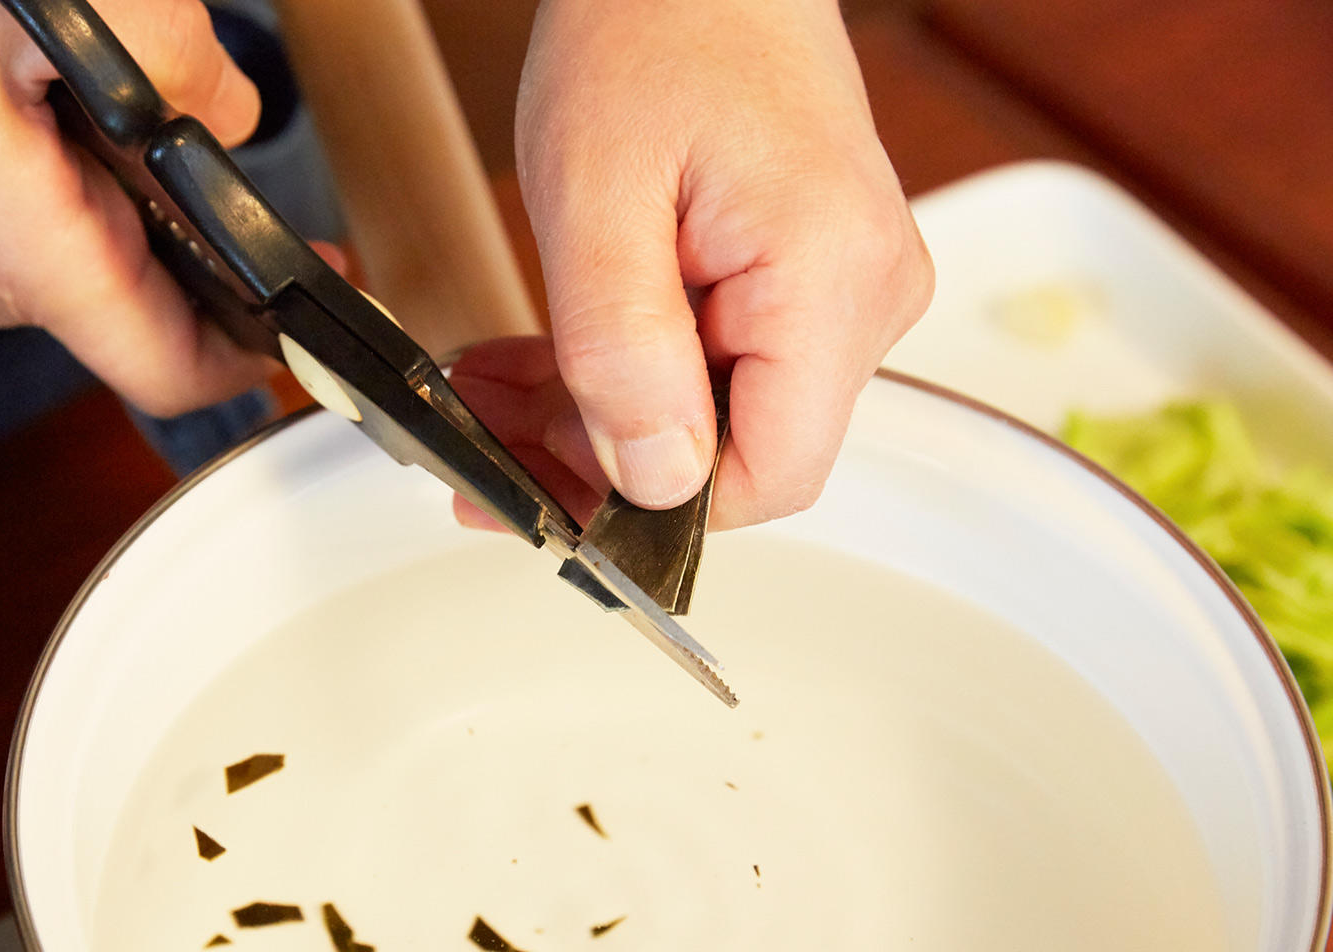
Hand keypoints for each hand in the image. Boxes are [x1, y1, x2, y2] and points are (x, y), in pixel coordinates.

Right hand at [0, 0, 270, 414]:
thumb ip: (167, 56)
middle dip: (240, 274)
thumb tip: (231, 117)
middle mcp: (14, 285)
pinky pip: (76, 227)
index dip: (269, 358)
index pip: (179, 372)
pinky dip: (119, 185)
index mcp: (34, 257)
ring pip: (125, 267)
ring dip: (176, 215)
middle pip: (166, 320)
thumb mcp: (29, 9)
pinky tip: (111, 118)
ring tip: (191, 137)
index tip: (329, 321)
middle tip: (302, 227)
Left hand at [515, 0, 932, 525]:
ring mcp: (841, 288)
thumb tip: (651, 481)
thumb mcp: (595, 197)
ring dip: (599, 418)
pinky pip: (718, 365)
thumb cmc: (652, 27)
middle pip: (738, 452)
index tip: (548, 493)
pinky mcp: (806, 277)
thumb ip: (621, 353)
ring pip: (717, 416)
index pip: (771, 477)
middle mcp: (862, 296)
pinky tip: (547, 363)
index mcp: (831, 282)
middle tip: (484, 437)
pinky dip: (627, 372)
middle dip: (601, 461)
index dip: (653, 509)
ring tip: (494, 388)